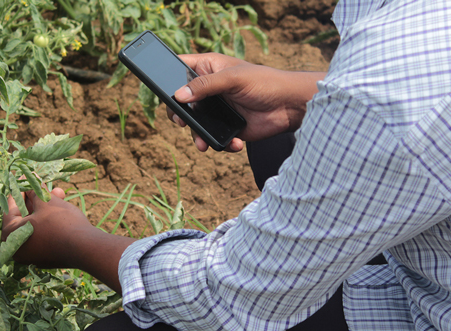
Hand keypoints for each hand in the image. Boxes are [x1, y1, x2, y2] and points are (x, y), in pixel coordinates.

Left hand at [1, 188, 134, 291]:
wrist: (85, 248)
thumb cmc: (60, 222)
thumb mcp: (46, 202)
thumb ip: (34, 189)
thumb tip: (29, 178)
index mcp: (11, 235)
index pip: (10, 209)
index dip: (18, 192)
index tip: (23, 181)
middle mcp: (18, 248)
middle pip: (24, 217)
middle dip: (36, 199)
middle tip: (43, 186)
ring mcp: (33, 255)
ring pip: (36, 225)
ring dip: (46, 209)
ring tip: (60, 194)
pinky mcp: (47, 257)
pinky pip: (44, 236)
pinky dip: (49, 223)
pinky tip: (62, 210)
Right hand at [167, 53, 325, 151]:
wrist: (290, 107)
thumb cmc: (265, 82)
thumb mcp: (233, 79)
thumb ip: (205, 85)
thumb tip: (179, 95)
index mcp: (208, 68)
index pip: (179, 67)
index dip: (166, 75)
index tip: (160, 89)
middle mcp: (209, 89)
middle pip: (182, 101)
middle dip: (179, 115)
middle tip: (181, 122)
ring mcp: (217, 109)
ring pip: (195, 124)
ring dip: (197, 135)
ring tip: (202, 144)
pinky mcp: (227, 127)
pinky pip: (214, 137)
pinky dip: (220, 143)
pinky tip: (233, 143)